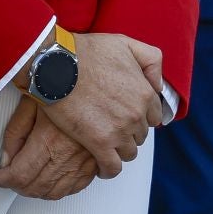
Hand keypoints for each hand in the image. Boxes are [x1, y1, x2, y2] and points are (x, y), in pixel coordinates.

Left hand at [0, 94, 98, 198]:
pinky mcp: (95, 162)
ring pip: (56, 192)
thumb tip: (6, 159)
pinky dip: (59, 189)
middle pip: (36, 188)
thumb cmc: (61, 84)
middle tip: (6, 176)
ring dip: (36, 191)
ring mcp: (84, 161)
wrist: (88, 79)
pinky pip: (76, 187)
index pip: (19, 175)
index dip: (1, 179)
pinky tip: (50, 180)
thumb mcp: (30, 103)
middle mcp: (67, 155)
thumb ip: (15, 133)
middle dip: (16, 186)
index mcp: (48, 140)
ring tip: (25, 179)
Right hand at [35, 32, 162, 178]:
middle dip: (129, 132)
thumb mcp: (125, 43)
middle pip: (141, 135)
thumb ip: (151, 60)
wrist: (55, 64)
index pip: (154, 116)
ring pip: (129, 152)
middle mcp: (136, 114)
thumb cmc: (85, 52)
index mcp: (144, 93)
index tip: (127, 115)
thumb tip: (157, 83)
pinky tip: (101, 166)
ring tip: (105, 144)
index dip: (139, 115)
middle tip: (111, 126)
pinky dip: (108, 170)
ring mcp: (119, 131)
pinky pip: (112, 167)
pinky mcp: (99, 143)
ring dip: (119, 150)